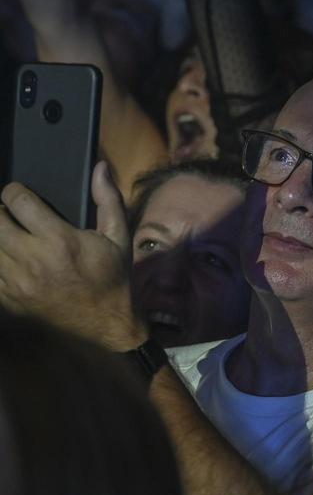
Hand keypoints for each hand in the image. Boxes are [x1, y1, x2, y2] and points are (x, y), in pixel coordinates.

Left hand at [0, 161, 145, 349]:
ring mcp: (16, 283)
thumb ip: (108, 200)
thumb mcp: (119, 238)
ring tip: (6, 234)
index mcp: (60, 241)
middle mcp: (33, 260)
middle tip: (7, 213)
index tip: (17, 194)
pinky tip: (8, 259)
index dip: (13, 192)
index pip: (17, 201)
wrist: (106, 327)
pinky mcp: (9, 300)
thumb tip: (100, 167)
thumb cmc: (113, 279)